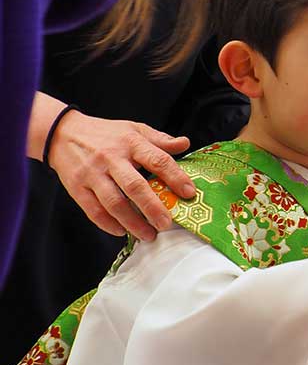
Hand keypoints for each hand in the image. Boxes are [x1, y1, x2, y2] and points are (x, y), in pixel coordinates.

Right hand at [49, 112, 193, 240]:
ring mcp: (92, 174)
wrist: (62, 134)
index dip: (175, 177)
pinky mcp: (77, 188)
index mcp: (130, 142)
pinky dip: (109, 224)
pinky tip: (122, 231)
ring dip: (133, 222)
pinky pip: (94, 210)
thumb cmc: (105, 134)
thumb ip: (160, 139)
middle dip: (153, 208)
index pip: (157, 160)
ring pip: (114, 203)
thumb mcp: (134, 129)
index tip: (189, 193)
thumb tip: (185, 143)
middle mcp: (111, 158)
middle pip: (134, 186)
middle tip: (167, 224)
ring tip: (148, 235)